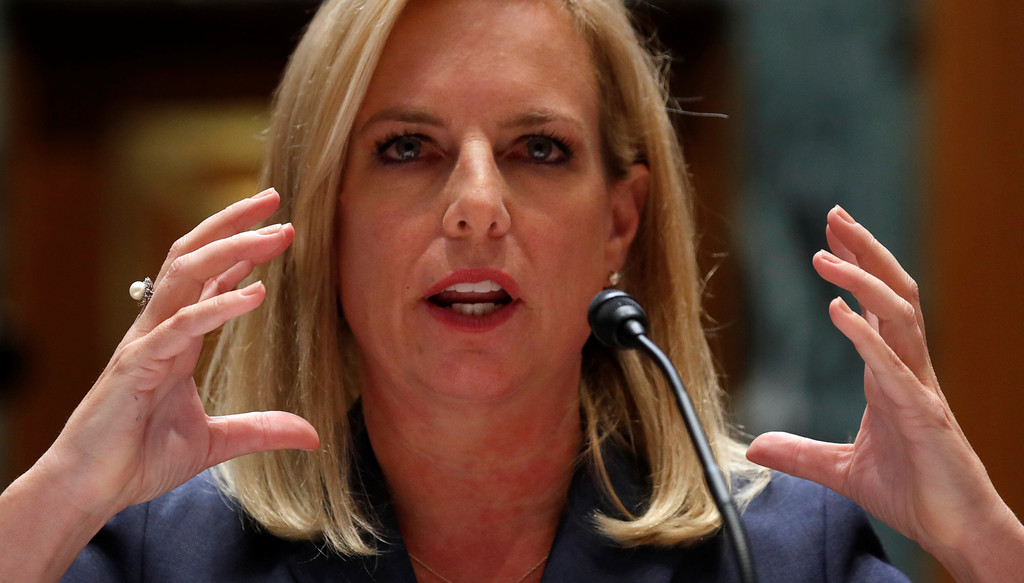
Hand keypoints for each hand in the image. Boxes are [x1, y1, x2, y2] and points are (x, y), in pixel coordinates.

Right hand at [42, 188, 318, 514]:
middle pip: (195, 257)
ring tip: (273, 233)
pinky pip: (181, 326)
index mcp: (177, 339)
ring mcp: (146, 343)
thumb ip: (262, 430)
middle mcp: (160, 330)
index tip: (277, 228)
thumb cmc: (139, 459)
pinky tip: (256, 292)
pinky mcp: (137, 366)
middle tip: (275, 201)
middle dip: (234, 225)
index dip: (241, 249)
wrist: (90, 489)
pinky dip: (219, 306)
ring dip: (232, 248)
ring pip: (186, 275)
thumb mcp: (217, 443)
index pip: (209, 278)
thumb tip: (312, 435)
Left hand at [746, 205, 1023, 581]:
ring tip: (824, 255)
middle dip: (865, 252)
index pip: (878, 307)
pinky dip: (866, 336)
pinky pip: (894, 367)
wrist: (958, 532)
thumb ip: (802, 454)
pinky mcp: (923, 417)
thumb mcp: (842, 471)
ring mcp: (921, 390)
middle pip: (893, 295)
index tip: (830, 236)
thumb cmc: (915, 495)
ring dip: (862, 281)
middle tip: (834, 215)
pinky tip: (838, 311)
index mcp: (893, 376)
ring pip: (900, 317)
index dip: (858, 268)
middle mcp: (910, 372)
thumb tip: (757, 448)